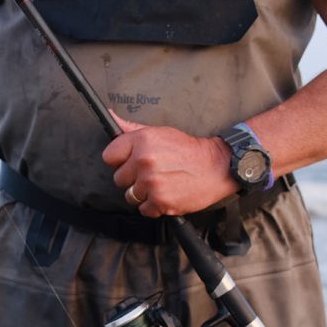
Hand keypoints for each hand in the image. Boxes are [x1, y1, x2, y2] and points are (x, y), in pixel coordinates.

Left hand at [102, 111, 237, 217]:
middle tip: (151, 173)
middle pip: (118, 178)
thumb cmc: (188, 150)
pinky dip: (153, 206)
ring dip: (143, 193)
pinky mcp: (160, 201)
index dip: (120, 161)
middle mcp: (144, 161)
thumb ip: (132, 128)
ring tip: (160, 184)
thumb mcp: (160, 132)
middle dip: (132, 178)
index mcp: (142, 141)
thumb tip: (111, 116)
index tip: (130, 163)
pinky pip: (143, 209)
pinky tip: (165, 194)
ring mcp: (151, 182)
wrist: (216, 167)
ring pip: (130, 196)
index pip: (109, 156)